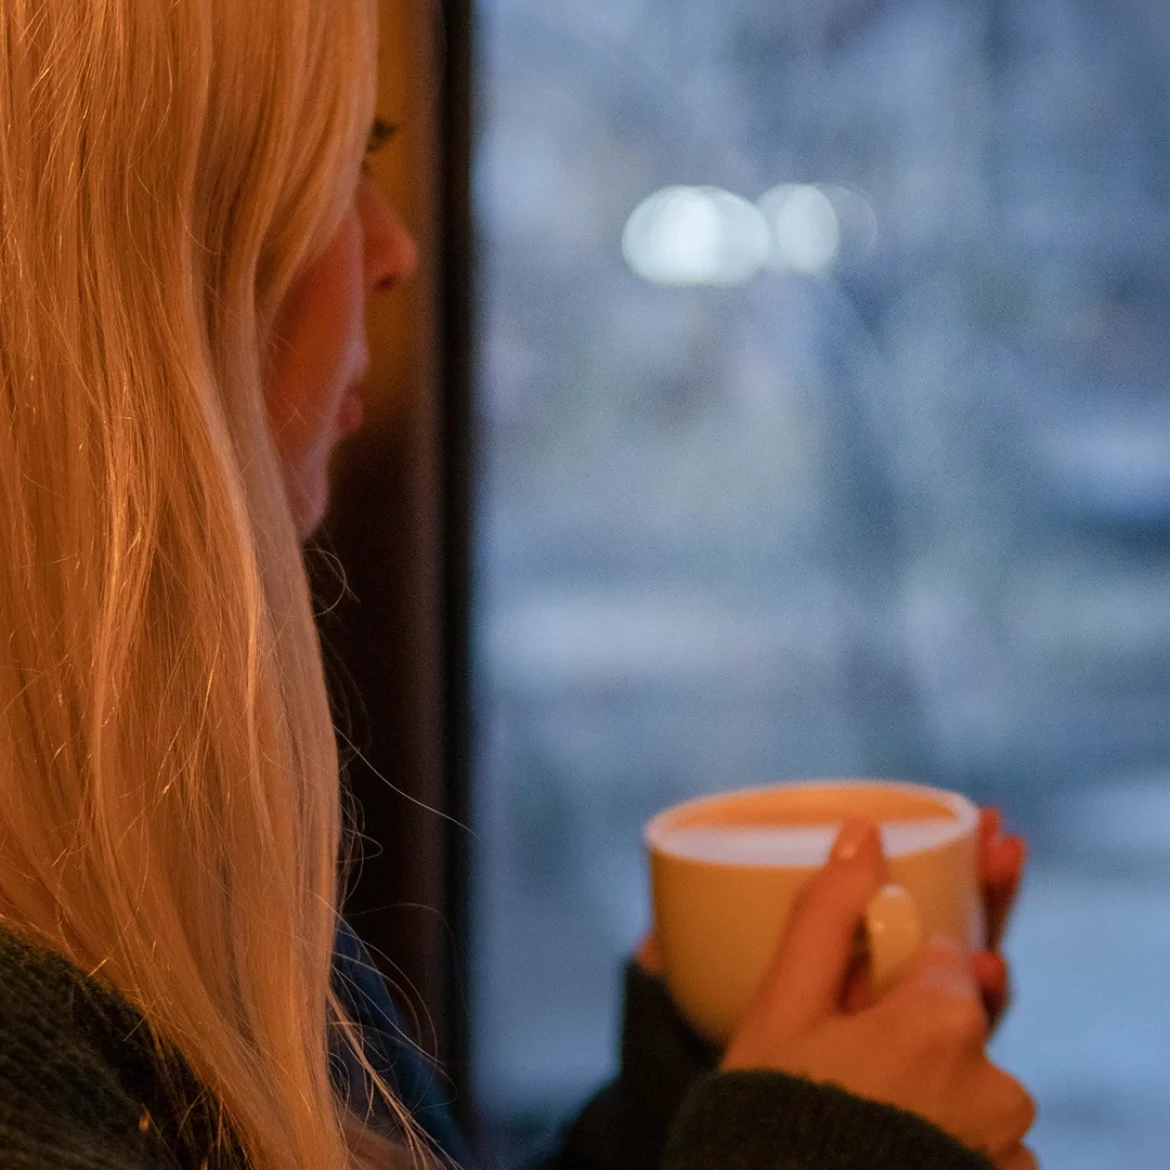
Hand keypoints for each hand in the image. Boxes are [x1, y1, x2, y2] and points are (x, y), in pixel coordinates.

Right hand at [720, 818, 1035, 1168]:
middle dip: (909, 1026)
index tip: (855, 993)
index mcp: (945, 1021)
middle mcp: (997, 1083)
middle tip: (849, 1066)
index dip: (894, 969)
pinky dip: (941, 1127)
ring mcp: (1007, 1147)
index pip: (943, 957)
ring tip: (854, 1106)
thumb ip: (828, 914)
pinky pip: (978, 1134)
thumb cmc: (776, 1114)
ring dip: (926, 1080)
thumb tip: (863, 831)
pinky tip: (883, 1137)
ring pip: (967, 1080)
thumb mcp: (785, 1006)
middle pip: (958, 1020)